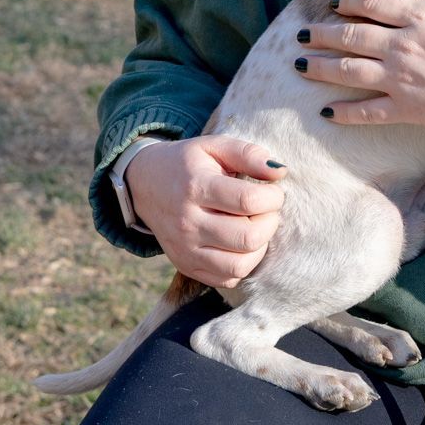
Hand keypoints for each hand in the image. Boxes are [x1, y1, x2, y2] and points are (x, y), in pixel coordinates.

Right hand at [124, 135, 286, 287]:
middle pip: (248, 237)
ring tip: (256, 226)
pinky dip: (244, 264)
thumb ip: (249, 154)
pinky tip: (242, 243)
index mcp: (196, 187)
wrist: (144, 184)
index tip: (273, 190)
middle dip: (270, 222)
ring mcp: (185, 249)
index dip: (273, 197)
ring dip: (260, 246)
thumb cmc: (188, 163)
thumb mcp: (215, 146)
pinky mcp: (186, 266)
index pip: (249, 201)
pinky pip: (227, 279)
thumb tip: (280, 171)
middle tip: (267, 209)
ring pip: (239, 265)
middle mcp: (188, 223)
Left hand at [297, 0, 424, 173]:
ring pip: (349, 71)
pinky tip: (327, 111)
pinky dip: (345, 112)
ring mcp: (402, 79)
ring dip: (321, 68)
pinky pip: (368, 112)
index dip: (348, 1)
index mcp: (419, 15)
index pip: (371, 3)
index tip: (332, 2)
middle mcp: (403, 45)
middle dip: (322, 34)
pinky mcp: (409, 109)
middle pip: (351, 36)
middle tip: (301, 34)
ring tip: (300, 65)